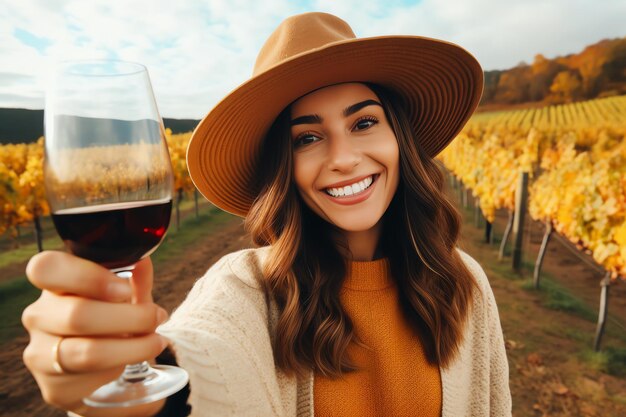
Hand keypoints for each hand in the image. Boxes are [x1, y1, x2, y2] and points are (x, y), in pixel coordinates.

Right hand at [22, 252, 168, 415]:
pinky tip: (130, 360)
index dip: (87, 277)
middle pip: (77, 315)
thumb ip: (134, 278)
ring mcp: (39, 352)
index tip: (125, 289)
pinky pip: (92, 377)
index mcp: (51, 282)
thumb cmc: (112, 316)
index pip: (45, 268)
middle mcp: (38, 315)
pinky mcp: (53, 385)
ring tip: (157, 341)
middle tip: (158, 316)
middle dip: (130, 317)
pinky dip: (121, 366)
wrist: (103, 365)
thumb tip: (143, 261)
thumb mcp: (126, 294)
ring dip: (133, 347)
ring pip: (87, 352)